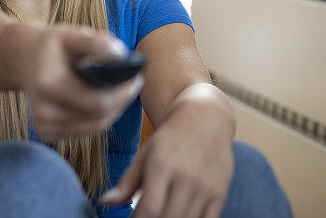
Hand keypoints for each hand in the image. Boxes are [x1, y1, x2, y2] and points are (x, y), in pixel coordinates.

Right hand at [15, 23, 144, 141]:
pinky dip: (99, 118)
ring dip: (113, 111)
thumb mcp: (72, 34)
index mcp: (48, 84)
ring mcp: (44, 126)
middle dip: (121, 101)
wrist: (22, 59)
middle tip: (134, 83)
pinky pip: (85, 131)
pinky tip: (102, 100)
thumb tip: (122, 57)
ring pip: (95, 127)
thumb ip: (96, 43)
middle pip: (99, 118)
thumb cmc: (52, 45)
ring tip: (121, 90)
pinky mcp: (47, 134)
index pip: (97, 102)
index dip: (123, 93)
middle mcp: (43, 111)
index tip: (137, 77)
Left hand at [100, 96, 234, 217]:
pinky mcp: (220, 193)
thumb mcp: (145, 154)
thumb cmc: (170, 138)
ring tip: (162, 215)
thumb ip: (127, 182)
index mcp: (162, 166)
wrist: (206, 118)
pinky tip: (181, 216)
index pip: (149, 209)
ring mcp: (205, 187)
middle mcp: (185, 177)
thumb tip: (106, 202)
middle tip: (148, 216)